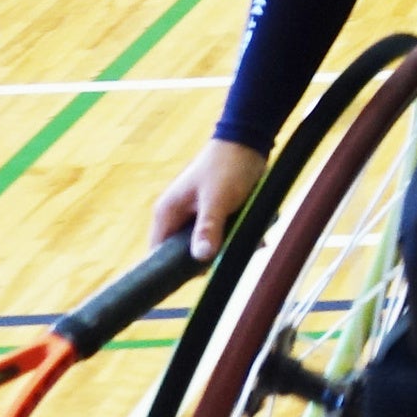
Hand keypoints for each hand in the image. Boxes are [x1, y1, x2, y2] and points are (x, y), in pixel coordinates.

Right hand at [153, 139, 265, 259]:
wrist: (249, 140)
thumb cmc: (228, 166)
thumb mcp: (218, 200)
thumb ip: (208, 228)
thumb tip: (200, 259)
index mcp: (167, 212)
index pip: (158, 252)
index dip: (175, 268)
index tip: (201, 275)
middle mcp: (177, 215)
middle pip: (186, 251)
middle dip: (213, 255)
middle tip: (234, 252)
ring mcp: (195, 214)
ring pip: (209, 243)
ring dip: (230, 245)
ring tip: (252, 240)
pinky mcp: (214, 211)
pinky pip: (223, 233)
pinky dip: (239, 235)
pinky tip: (258, 235)